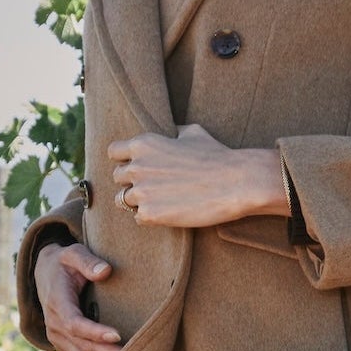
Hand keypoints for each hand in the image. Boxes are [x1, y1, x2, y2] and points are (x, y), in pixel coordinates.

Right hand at [35, 240, 122, 350]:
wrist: (44, 274)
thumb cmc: (65, 263)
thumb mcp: (73, 254)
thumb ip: (87, 262)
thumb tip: (105, 271)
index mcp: (57, 303)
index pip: (75, 323)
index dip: (94, 332)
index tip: (116, 336)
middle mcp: (54, 325)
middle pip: (81, 345)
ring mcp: (58, 339)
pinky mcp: (63, 346)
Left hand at [106, 124, 287, 227]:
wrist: (236, 183)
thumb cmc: (217, 155)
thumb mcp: (193, 132)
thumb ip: (172, 133)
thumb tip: (169, 133)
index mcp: (144, 144)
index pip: (114, 152)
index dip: (125, 159)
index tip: (137, 166)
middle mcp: (137, 167)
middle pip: (117, 177)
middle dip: (133, 181)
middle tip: (154, 186)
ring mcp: (142, 192)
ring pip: (124, 200)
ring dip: (140, 201)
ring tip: (162, 200)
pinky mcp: (150, 214)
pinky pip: (138, 217)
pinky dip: (151, 217)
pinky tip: (168, 212)